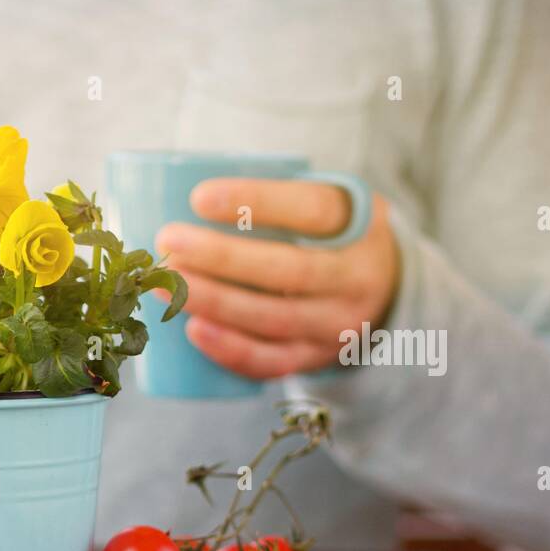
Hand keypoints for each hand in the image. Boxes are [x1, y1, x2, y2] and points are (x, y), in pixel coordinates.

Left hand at [154, 178, 398, 378]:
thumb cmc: (328, 236)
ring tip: (165, 284)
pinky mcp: (315, 358)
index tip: (199, 198)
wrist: (384, 291)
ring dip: (214, 302)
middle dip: (222, 258)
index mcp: (360, 224)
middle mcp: (356, 278)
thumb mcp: (329, 202)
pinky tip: (194, 330)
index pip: (313, 209)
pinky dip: (230, 348)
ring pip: (274, 318)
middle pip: (288, 270)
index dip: (257, 201)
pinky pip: (271, 361)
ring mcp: (337, 324)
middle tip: (168, 242)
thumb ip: (280, 197)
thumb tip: (176, 189)